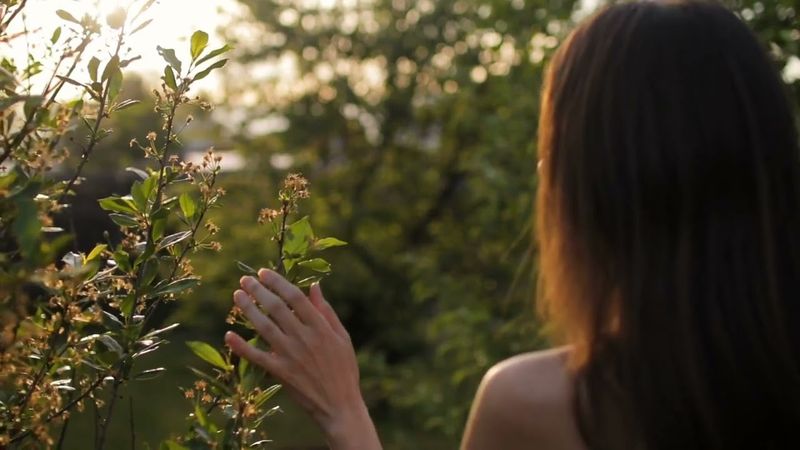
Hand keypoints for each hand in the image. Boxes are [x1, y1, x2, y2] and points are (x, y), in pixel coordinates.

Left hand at [224, 269, 380, 449]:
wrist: (340, 405)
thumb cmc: (344, 369)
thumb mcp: (342, 337)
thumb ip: (326, 312)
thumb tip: (314, 287)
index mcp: (320, 327)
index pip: (295, 297)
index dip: (278, 283)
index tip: (264, 272)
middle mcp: (304, 338)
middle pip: (276, 308)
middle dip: (259, 291)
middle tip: (245, 279)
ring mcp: (290, 355)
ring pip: (264, 327)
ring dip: (248, 310)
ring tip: (237, 296)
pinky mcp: (281, 372)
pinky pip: (256, 357)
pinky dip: (241, 346)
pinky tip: (229, 335)